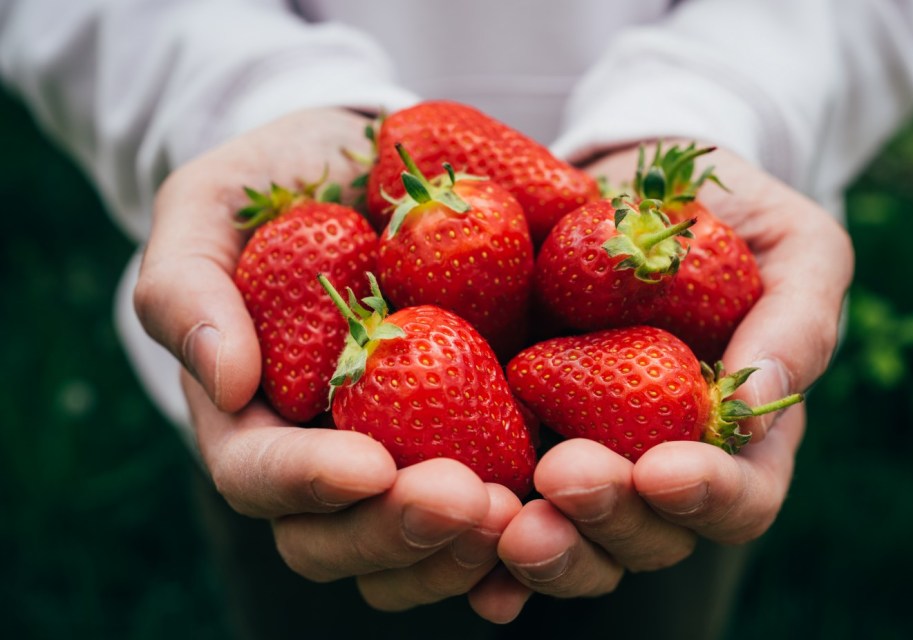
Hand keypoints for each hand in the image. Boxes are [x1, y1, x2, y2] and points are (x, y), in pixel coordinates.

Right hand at [134, 108, 527, 621]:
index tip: (371, 465)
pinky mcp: (472, 441)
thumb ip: (186, 286)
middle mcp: (326, 456)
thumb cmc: (278, 186)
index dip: (308, 482)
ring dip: (462, 551)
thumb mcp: (210, 207)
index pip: (257, 475)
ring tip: (520, 514)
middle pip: (338, 540)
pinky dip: (521, 540)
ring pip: (413, 551)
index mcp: (253, 414)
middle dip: (397, 532)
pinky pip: (487, 518)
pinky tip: (560, 522)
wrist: (377, 168)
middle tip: (465, 500)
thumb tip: (222, 381)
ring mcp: (401, 458)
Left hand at [497, 144, 852, 596]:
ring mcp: (584, 460)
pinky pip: (502, 512)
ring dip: (544, 550)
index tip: (662, 470)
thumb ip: (794, 320)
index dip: (709, 498)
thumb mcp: (792, 249)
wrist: (626, 189)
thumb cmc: (728, 222)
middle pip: (647, 537)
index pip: (741, 499)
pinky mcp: (517, 439)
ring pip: (573, 542)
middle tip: (565, 475)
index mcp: (736, 436)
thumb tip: (755, 401)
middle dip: (609, 518)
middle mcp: (657, 466)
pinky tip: (469, 572)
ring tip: (506, 526)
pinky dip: (480, 554)